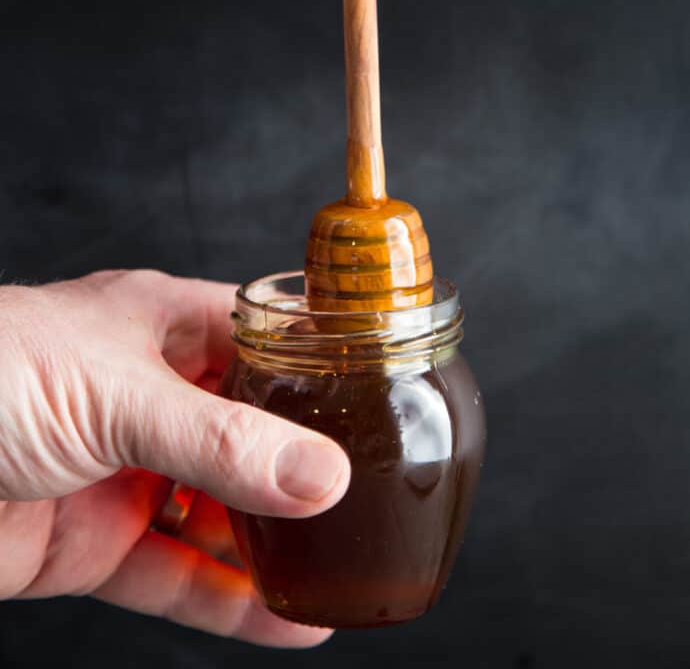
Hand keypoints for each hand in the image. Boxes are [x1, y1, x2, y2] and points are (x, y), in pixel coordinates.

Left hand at [0, 270, 349, 645]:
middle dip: (308, 468)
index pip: (265, 340)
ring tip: (347, 569)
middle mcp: (150, 395)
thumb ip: (223, 442)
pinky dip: (231, 602)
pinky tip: (286, 620)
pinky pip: (177, 574)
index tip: (386, 401)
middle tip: (380, 500)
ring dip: (277, 544)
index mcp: (162, 326)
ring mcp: (124, 470)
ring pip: (221, 511)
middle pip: (250, 433)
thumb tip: (324, 476)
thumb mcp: (119, 394)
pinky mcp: (93, 541)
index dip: (322, 368)